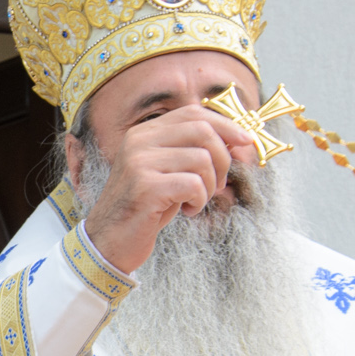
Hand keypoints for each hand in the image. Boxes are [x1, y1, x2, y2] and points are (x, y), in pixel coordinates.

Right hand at [80, 107, 255, 273]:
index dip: (226, 125)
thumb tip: (238, 139)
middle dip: (223, 159)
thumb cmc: (145, 208)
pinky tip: (187, 211)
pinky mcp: (145, 187)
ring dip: (210, 185)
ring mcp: (139, 163)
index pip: (194, 113)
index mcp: (143, 133)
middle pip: (203, 131)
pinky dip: (199, 200)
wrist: (108, 242)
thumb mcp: (167, 172)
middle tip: (218, 184)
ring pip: (202, 159)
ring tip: (196, 201)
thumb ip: (190, 151)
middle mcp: (138, 141)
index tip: (246, 143)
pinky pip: (194, 184)